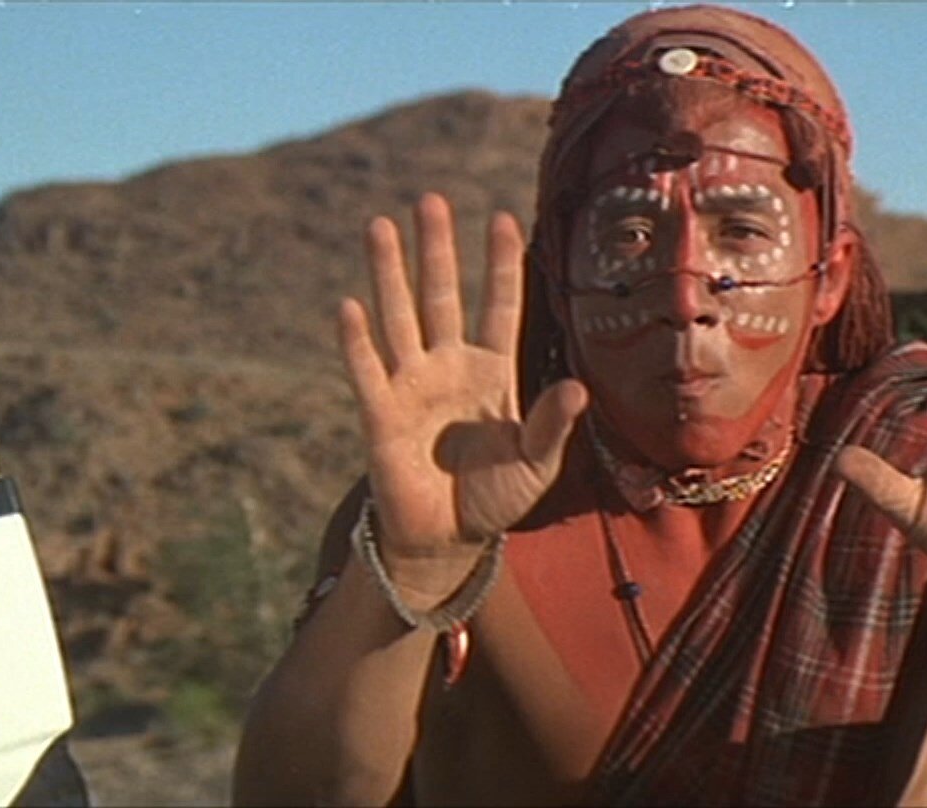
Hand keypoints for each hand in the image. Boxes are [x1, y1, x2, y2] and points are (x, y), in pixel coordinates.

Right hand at [338, 194, 588, 603]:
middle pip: (442, 296)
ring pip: (400, 317)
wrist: (446, 541)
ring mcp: (412, 385)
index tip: (503, 217)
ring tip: (380, 225)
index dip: (501, 264)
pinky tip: (349, 305)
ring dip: (389, 272)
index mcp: (492, 371)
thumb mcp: (535, 464)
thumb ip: (551, 424)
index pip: (499, 306)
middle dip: (437, 249)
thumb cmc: (494, 498)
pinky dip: (357, 341)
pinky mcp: (379, 414)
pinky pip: (366, 370)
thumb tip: (577, 387)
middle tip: (431, 199)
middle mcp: (449, 367)